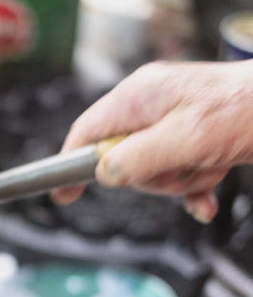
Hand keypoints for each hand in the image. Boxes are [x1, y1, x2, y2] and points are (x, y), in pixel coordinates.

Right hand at [53, 60, 252, 222]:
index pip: (87, 132)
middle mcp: (151, 106)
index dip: (70, 163)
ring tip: (207, 166)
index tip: (62, 194)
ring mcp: (171, 121)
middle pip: (120, 158)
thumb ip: (138, 158)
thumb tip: (104, 174)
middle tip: (178, 171)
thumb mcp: (186, 140)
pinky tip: (205, 199)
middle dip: (150, 176)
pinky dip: (191, 187)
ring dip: (179, 180)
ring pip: (151, 169)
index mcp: (140, 96)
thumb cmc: (244, 112)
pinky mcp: (191, 136)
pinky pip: (174, 171)